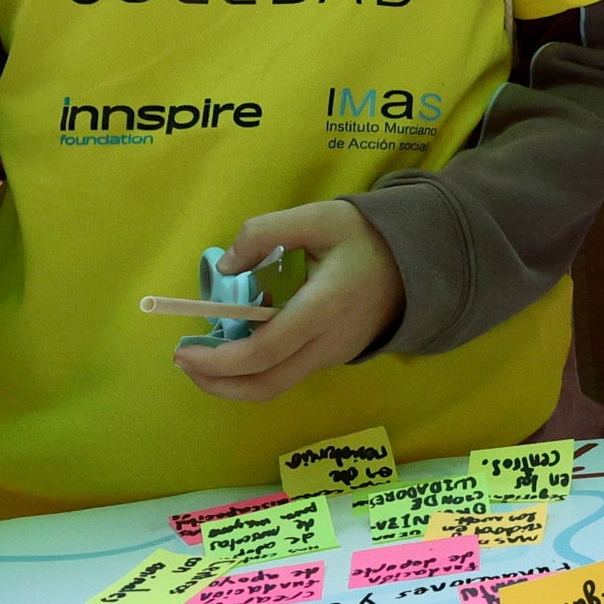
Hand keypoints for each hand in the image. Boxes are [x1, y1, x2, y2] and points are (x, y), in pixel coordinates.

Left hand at [178, 201, 402, 402]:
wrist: (419, 262)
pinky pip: (287, 374)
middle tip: (183, 361)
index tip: (183, 349)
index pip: (265, 352)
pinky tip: (235, 346)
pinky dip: (254, 370)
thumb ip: (266, 232)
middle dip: (217, 383)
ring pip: (276, 386)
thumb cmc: (365, 237)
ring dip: (232, 381)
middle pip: (266, 385)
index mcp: (323, 308)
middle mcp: (328, 343)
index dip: (218, 360)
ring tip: (202, 357)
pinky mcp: (331, 358)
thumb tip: (226, 267)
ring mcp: (332, 356)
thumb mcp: (318, 218)